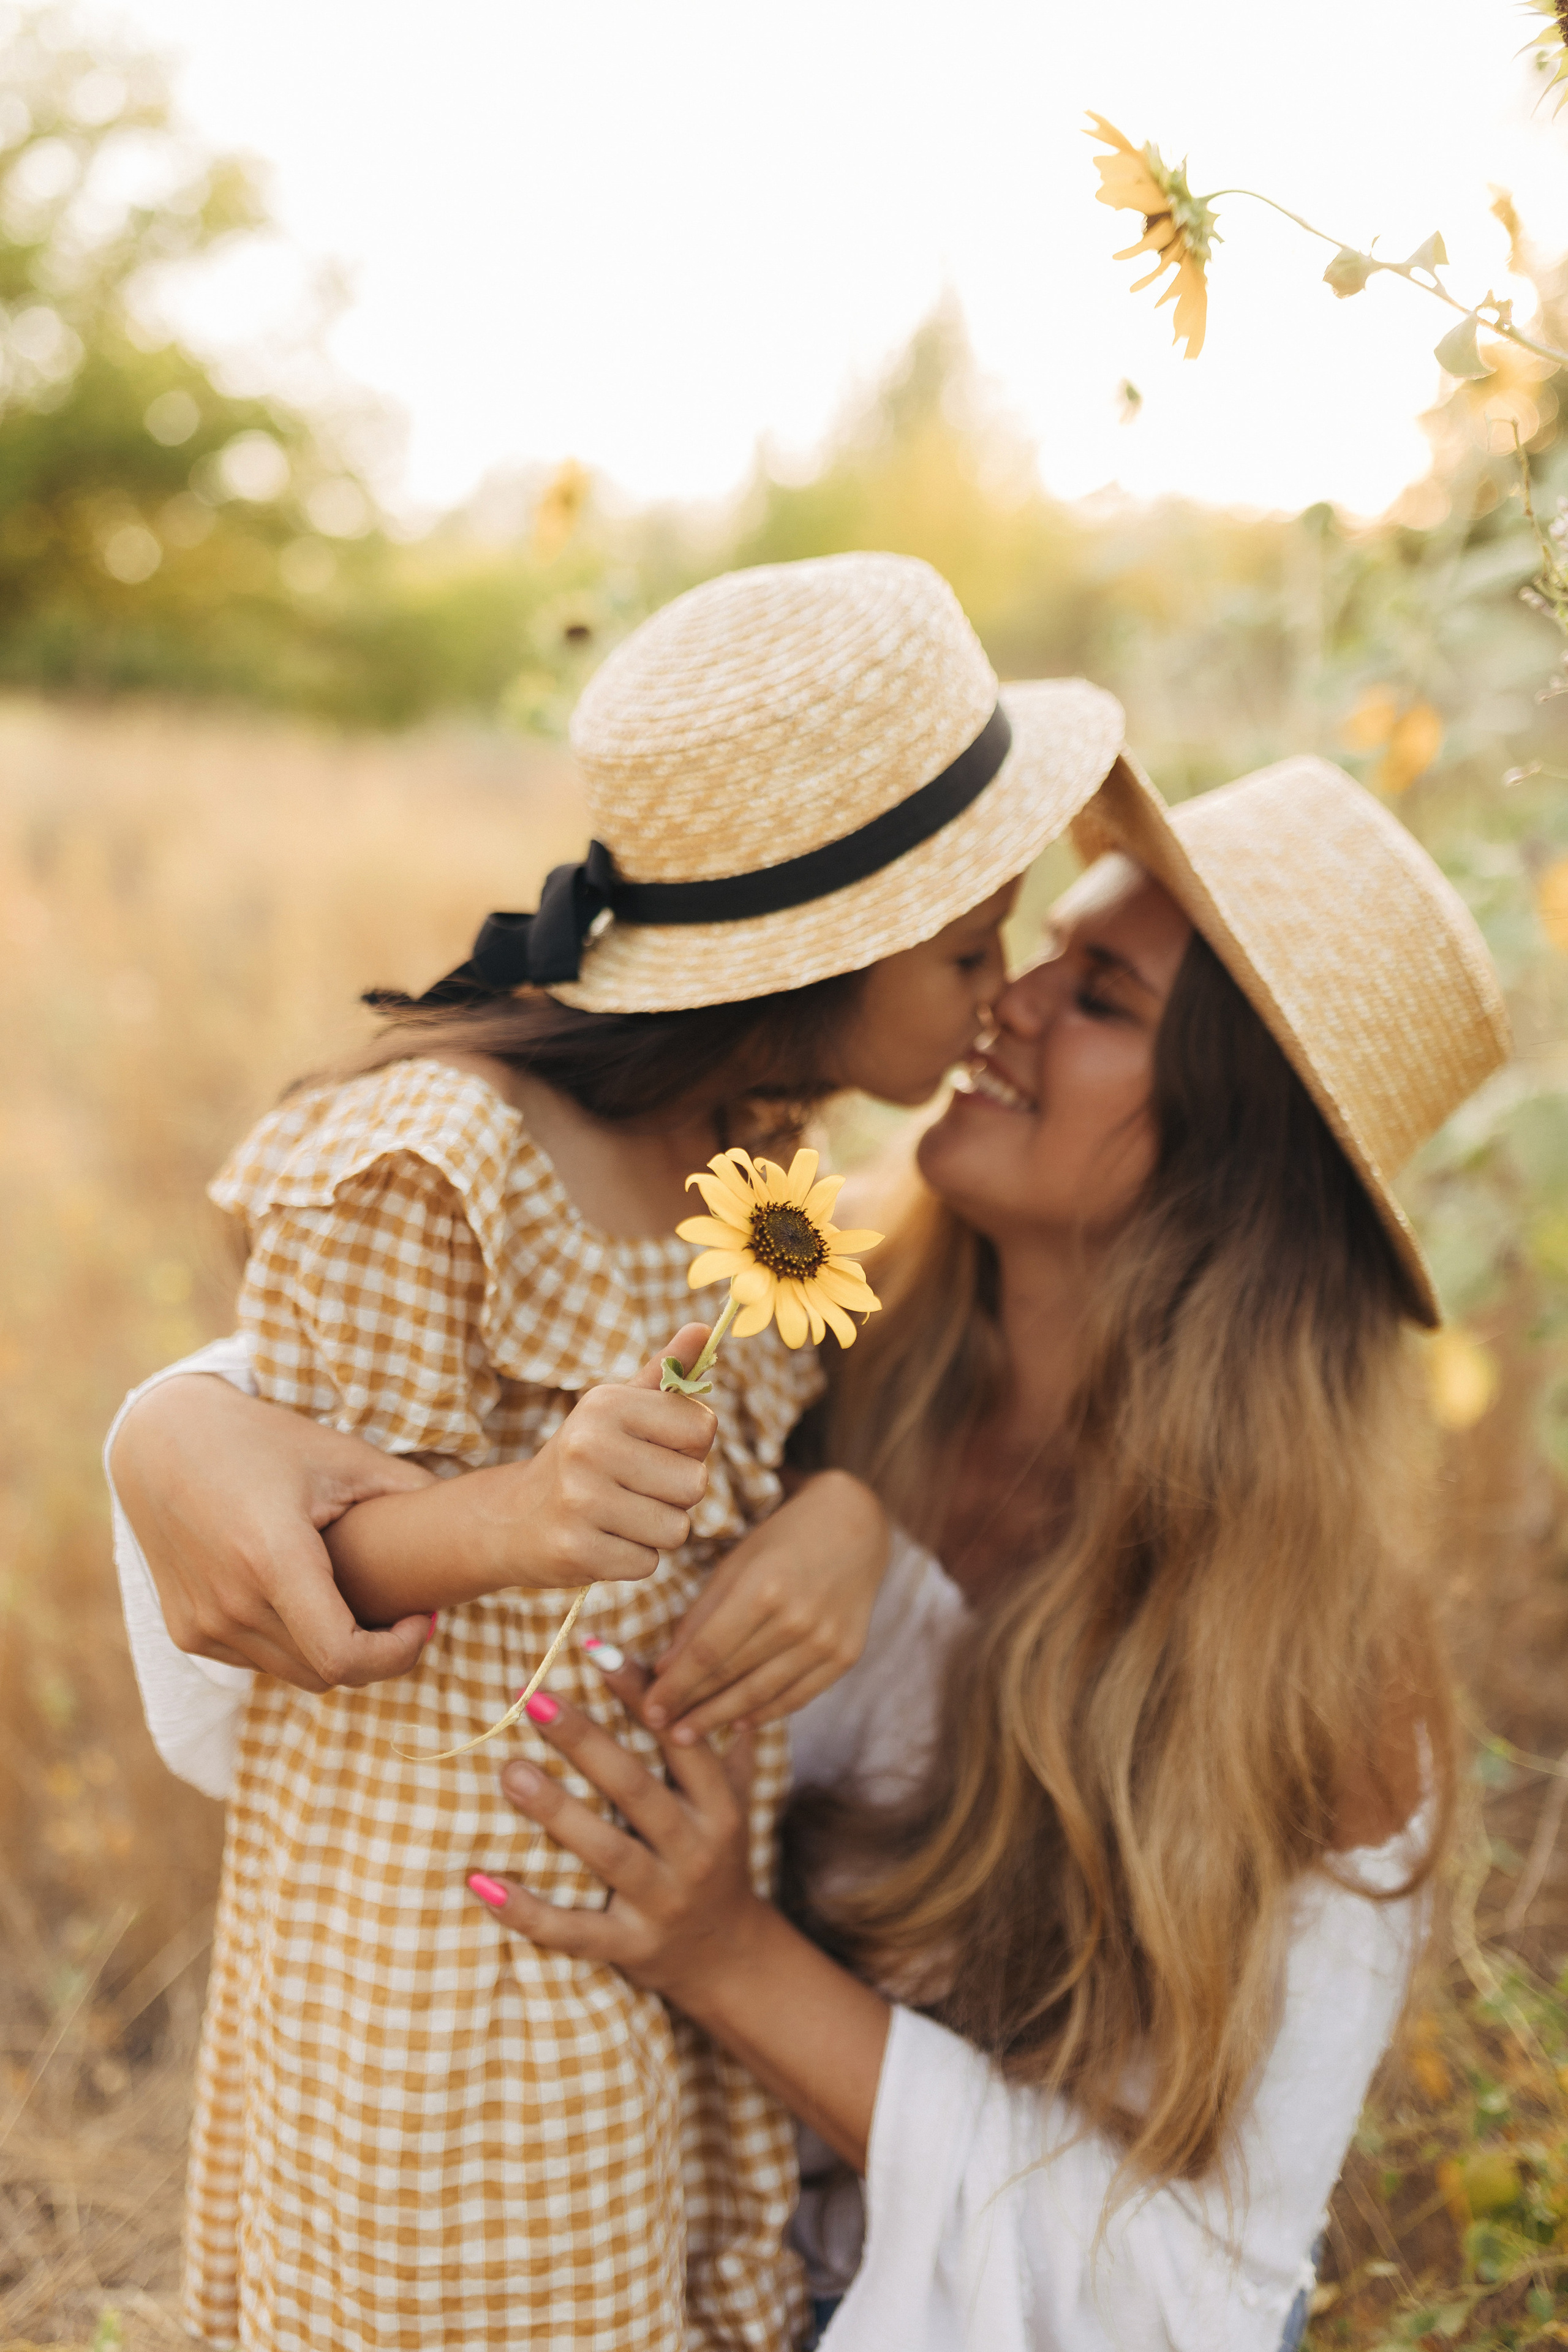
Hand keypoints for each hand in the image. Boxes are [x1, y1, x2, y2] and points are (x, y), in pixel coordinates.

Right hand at [110, 1372, 437, 1692]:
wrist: (162, 1442)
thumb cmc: (261, 1441)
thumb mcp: (343, 1456)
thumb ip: (410, 1490)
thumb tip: (473, 1519)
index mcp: (271, 1559)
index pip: (344, 1658)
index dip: (397, 1654)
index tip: (424, 1619)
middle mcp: (230, 1603)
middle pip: (327, 1673)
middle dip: (376, 1652)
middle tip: (405, 1611)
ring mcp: (203, 1625)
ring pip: (294, 1673)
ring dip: (334, 1651)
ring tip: (359, 1601)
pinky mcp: (187, 1632)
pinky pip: (260, 1661)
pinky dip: (293, 1644)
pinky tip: (309, 1599)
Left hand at [469, 1668, 762, 2008]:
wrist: (729, 1958)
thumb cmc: (719, 1859)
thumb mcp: (733, 1800)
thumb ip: (722, 1745)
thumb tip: (711, 1674)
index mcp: (718, 1808)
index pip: (679, 1740)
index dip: (640, 1693)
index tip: (595, 1648)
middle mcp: (694, 1851)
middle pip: (637, 1789)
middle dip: (586, 1742)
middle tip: (535, 1698)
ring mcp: (662, 1902)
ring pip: (607, 1853)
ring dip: (556, 1812)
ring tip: (509, 1771)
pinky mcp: (629, 1947)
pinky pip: (573, 1930)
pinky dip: (525, 1911)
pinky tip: (480, 1881)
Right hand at [514, 1325, 718, 1587]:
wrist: (513, 1518)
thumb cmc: (585, 1458)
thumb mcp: (617, 1408)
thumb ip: (666, 1372)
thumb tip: (704, 1326)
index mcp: (606, 1404)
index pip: (702, 1427)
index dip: (691, 1447)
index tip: (659, 1448)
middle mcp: (589, 1446)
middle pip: (695, 1484)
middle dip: (676, 1495)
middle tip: (637, 1488)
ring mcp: (579, 1500)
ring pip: (676, 1529)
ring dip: (656, 1530)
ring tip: (619, 1515)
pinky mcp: (575, 1549)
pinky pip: (647, 1563)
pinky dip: (632, 1558)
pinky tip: (602, 1540)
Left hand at [640, 1470, 889, 1741]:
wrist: (854, 1525)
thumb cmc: (783, 1539)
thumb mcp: (735, 1564)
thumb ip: (700, 1615)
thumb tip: (664, 1667)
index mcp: (762, 1588)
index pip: (706, 1652)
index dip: (674, 1686)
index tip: (649, 1709)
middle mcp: (797, 1619)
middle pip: (731, 1676)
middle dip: (691, 1707)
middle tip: (662, 1730)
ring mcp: (825, 1641)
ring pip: (762, 1694)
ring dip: (720, 1718)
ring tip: (690, 1735)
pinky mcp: (846, 1655)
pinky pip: (798, 1696)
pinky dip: (765, 1714)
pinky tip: (738, 1723)